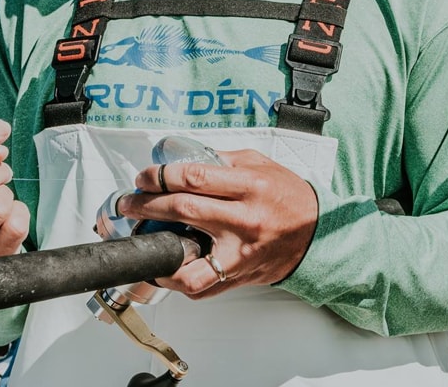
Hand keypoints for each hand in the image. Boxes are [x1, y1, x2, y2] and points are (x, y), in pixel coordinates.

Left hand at [118, 148, 318, 297]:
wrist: (318, 234)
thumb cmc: (289, 197)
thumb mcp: (261, 165)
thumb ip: (223, 161)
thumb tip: (184, 160)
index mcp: (249, 186)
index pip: (194, 178)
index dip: (161, 176)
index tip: (146, 177)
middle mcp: (243, 219)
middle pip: (182, 211)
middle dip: (146, 206)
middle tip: (130, 203)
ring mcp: (239, 253)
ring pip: (188, 262)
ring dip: (158, 253)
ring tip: (145, 243)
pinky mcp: (237, 276)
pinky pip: (199, 286)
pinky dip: (178, 279)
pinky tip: (169, 265)